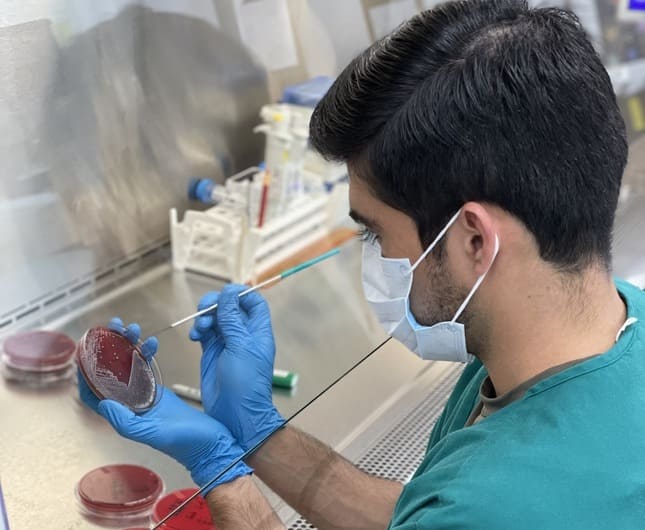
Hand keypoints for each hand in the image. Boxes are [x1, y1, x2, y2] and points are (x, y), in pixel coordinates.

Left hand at [79, 319, 251, 492]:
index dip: (87, 372)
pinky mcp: (159, 392)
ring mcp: (145, 398)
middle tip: (115, 327)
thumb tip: (104, 403)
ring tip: (132, 329)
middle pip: (111, 373)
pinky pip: (148, 368)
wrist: (211, 445)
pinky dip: (148, 354)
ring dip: (129, 346)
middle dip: (110, 348)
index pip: (95, 393)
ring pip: (129, 367)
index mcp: (124, 417)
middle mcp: (130, 406)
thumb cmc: (186, 443)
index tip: (85, 350)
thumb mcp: (153, 434)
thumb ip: (126, 422)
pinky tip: (151, 343)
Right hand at [189, 285, 284, 450]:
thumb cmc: (246, 384)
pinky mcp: (212, 353)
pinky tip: (194, 337)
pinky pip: (204, 333)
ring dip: (204, 318)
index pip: (253, 302)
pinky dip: (198, 330)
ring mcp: (227, 343)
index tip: (225, 294)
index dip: (240, 294)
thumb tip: (228, 295)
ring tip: (200, 329)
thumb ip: (233, 320)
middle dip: (216, 304)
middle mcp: (243, 335)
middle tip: (204, 309)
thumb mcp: (240, 347)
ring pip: (214, 319)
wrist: (235, 415)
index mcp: (258, 331)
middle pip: (230, 307)